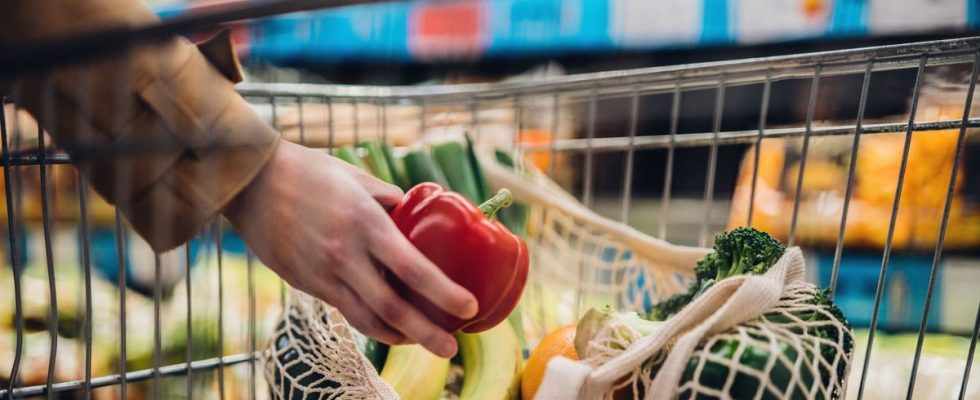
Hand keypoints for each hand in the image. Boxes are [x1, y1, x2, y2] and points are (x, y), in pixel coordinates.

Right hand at [224, 140, 477, 357]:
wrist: (251, 183)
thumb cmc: (310, 172)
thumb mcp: (358, 177)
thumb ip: (390, 200)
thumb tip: (417, 216)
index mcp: (365, 223)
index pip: (413, 268)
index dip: (443, 293)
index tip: (468, 306)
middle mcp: (345, 255)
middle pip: (393, 308)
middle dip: (427, 333)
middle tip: (451, 348)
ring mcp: (323, 274)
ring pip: (367, 320)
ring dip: (400, 336)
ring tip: (425, 341)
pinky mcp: (307, 284)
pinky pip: (346, 312)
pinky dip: (372, 324)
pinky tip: (390, 328)